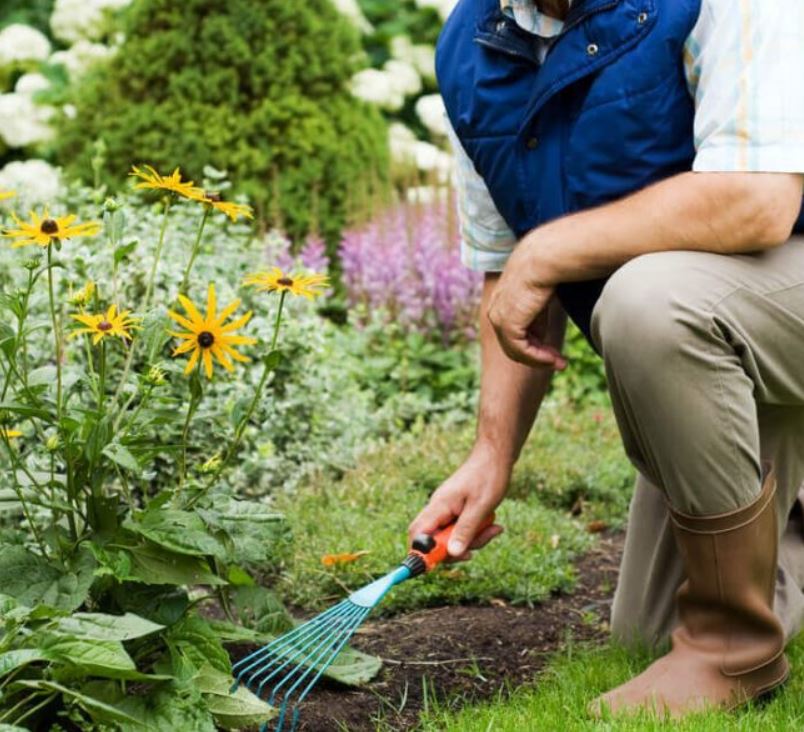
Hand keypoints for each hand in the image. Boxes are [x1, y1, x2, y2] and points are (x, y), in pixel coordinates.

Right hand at [408, 446, 506, 559]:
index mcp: (439, 506)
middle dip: (455, 550)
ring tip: (493, 529)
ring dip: (471, 540)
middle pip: (434, 541)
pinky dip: (476, 532)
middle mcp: (438, 509)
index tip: (443, 561)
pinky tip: (492, 525)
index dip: (423, 552)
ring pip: (451, 537)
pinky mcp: (457, 510)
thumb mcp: (480, 507)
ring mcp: (447, 510)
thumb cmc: (488, 476)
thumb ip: (465, 530)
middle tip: (476, 548)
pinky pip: (461, 529)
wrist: (495, 456)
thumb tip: (453, 554)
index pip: (417, 534)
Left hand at [487, 249, 566, 368]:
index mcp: (499, 303)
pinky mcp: (508, 324)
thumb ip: (536, 316)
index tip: (554, 352)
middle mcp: (494, 311)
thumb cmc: (547, 269)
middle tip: (560, 362)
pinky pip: (522, 350)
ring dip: (540, 360)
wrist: (545, 257)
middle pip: (513, 345)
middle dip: (538, 356)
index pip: (512, 332)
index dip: (534, 345)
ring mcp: (498, 318)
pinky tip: (555, 359)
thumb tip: (542, 336)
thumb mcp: (538, 296)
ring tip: (561, 363)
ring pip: (517, 351)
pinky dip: (539, 358)